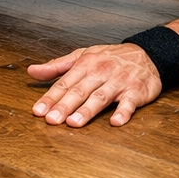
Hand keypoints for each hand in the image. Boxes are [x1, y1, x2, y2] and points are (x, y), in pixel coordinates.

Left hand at [28, 43, 162, 126]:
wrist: (146, 54)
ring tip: (73, 123)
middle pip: (79, 91)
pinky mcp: (136, 91)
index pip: (64, 83)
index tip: (38, 111)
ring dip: (87, 110)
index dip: (50, 98)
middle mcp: (100, 73)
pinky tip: (116, 122)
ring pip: (100, 97)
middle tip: (51, 120)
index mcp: (84, 65)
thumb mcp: (81, 56)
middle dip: (64, 106)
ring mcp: (118, 82)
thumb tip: (32, 71)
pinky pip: (129, 103)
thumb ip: (56, 66)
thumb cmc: (110, 57)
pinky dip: (123, 112)